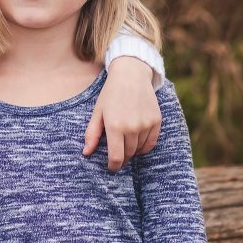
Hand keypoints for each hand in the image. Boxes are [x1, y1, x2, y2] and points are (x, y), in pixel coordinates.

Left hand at [83, 57, 161, 171]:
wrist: (131, 75)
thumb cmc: (111, 94)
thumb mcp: (98, 112)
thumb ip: (92, 134)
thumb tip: (86, 153)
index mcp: (115, 127)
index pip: (116, 157)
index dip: (113, 166)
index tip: (111, 167)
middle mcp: (132, 128)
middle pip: (128, 154)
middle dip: (122, 156)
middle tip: (117, 152)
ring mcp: (146, 124)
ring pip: (139, 149)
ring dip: (132, 149)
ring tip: (126, 141)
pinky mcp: (156, 121)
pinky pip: (151, 142)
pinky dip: (144, 145)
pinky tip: (137, 140)